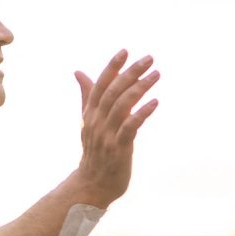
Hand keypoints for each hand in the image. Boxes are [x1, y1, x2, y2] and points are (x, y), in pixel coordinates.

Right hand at [72, 49, 159, 206]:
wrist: (93, 184)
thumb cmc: (95, 151)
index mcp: (90, 113)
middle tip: (149, 58)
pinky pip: (131, 127)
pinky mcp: (119, 148)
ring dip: (140, 88)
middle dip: (131, 72)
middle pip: (113, 91)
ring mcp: (107, 135)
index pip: (100, 85)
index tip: (125, 51)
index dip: (112, 67)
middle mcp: (97, 121)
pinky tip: (155, 101)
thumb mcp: (88, 121)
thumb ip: (87, 96)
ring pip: (123, 105)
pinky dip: (143, 112)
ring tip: (156, 74)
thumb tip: (78, 72)